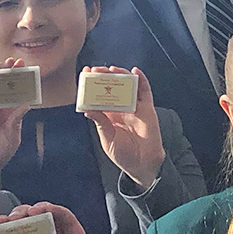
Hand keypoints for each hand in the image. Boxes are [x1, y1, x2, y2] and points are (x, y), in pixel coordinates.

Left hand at [0, 202, 100, 233]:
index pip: (10, 232)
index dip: (2, 225)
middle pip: (26, 219)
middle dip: (17, 215)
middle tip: (12, 219)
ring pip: (45, 213)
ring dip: (36, 208)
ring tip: (30, 213)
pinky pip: (66, 217)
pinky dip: (56, 211)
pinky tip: (48, 211)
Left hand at [83, 67, 163, 187]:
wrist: (142, 164)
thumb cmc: (123, 154)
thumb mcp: (107, 138)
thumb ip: (100, 122)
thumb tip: (86, 109)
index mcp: (109, 115)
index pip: (99, 95)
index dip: (92, 84)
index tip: (85, 73)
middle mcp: (121, 108)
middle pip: (113, 87)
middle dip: (105, 76)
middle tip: (96, 70)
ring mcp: (135, 107)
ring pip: (128, 85)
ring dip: (121, 75)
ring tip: (111, 69)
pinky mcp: (147, 108)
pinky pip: (145, 91)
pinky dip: (142, 80)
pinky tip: (135, 72)